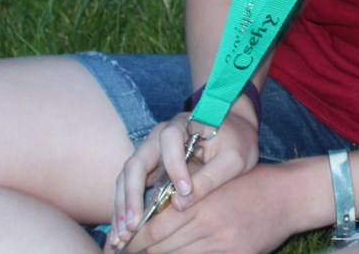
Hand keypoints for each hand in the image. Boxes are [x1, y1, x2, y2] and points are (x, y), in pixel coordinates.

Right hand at [106, 110, 259, 250]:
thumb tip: (179, 203)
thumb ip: (210, 177)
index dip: (175, 166)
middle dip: (132, 195)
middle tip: (133, 225)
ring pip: (127, 177)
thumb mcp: (234, 158)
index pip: (170, 141)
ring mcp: (150, 152)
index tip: (184, 190)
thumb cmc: (236, 142)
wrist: (234, 130)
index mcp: (182, 125)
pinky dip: (124, 208)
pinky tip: (124, 228)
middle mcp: (158, 137)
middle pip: (136, 163)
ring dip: (122, 206)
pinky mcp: (148, 168)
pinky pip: (129, 187)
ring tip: (123, 233)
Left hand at [117, 161, 302, 253]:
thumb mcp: (217, 183)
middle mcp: (210, 227)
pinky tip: (180, 253)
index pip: (155, 228)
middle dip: (143, 251)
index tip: (122, 241)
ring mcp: (223, 245)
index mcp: (202, 203)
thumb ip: (187, 200)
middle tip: (128, 249)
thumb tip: (152, 218)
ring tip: (151, 252)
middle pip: (162, 248)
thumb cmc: (251, 184)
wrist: (291, 196)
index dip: (135, 239)